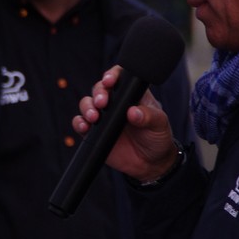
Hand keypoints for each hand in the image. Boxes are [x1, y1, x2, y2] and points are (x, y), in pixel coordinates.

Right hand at [73, 65, 177, 182]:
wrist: (151, 163)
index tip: (110, 81)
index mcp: (131, 95)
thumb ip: (149, 117)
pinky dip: (79, 123)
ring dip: (87, 107)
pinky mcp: (94, 132)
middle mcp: (115, 102)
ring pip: (87, 104)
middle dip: (98, 93)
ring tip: (94, 117)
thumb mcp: (159, 124)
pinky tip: (85, 126)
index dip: (112, 75)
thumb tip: (133, 111)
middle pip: (99, 89)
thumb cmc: (157, 137)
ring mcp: (104, 117)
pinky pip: (81, 123)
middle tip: (102, 102)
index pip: (119, 78)